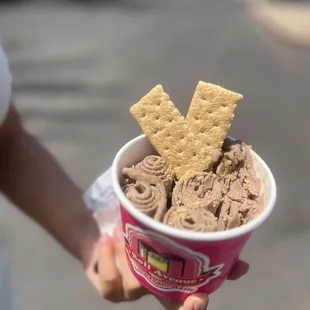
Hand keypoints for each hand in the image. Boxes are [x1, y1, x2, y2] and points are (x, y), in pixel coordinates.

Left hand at [83, 226, 247, 308]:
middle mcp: (153, 287)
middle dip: (182, 302)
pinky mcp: (109, 287)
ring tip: (123, 233)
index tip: (202, 296)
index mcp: (170, 279)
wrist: (100, 230)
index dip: (196, 305)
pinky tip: (109, 238)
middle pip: (170, 306)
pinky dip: (108, 259)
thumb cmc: (138, 230)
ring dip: (131, 257)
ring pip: (137, 285)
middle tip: (187, 285)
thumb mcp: (165, 232)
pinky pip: (111, 282)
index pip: (187, 302)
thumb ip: (194, 241)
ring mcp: (131, 290)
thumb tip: (241, 261)